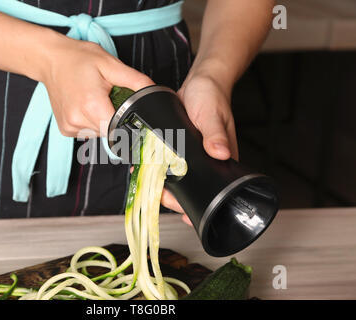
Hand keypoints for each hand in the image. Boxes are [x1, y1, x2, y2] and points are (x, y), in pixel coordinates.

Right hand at [40, 34, 153, 136]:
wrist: (50, 59)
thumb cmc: (79, 59)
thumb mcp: (112, 64)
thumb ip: (136, 81)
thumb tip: (155, 92)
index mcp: (92, 105)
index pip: (119, 129)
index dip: (127, 122)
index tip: (127, 112)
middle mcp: (78, 119)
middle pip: (110, 132)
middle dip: (115, 118)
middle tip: (108, 98)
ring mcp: (70, 126)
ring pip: (99, 133)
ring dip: (103, 120)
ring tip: (94, 99)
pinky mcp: (65, 129)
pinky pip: (87, 132)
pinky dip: (91, 122)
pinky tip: (85, 106)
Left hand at [160, 69, 238, 224]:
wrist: (200, 83)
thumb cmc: (213, 98)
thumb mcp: (213, 115)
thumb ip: (216, 133)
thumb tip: (220, 152)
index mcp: (220, 161)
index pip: (211, 190)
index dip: (196, 205)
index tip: (183, 214)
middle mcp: (205, 162)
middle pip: (190, 189)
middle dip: (173, 197)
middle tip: (158, 194)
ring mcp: (191, 156)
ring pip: (176, 178)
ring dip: (161, 184)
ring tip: (146, 183)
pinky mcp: (178, 147)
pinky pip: (167, 162)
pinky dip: (155, 167)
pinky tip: (142, 168)